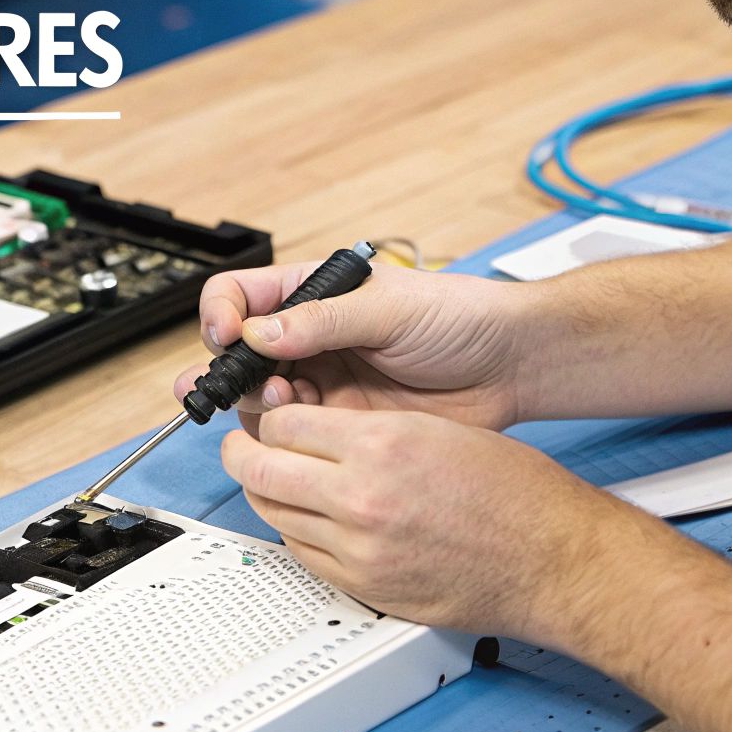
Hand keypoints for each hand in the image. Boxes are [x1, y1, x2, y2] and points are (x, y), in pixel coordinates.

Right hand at [173, 260, 534, 432]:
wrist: (510, 367)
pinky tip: (308, 428)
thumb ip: (320, 321)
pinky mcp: (340, 424)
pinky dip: (287, 436)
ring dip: (259, 404)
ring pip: (258, 399)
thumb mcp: (389, 308)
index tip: (228, 338)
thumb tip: (256, 334)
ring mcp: (323, 381)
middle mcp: (309, 338)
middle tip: (238, 387)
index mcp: (314, 294)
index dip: (222, 315)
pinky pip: (294, 435)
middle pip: (238, 354)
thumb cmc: (461, 318)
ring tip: (284, 400)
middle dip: (228, 371)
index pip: (239, 296)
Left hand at [220, 404, 688, 645]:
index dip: (270, 416)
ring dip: (266, 494)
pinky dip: (295, 532)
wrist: (554, 558)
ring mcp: (358, 548)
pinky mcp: (364, 586)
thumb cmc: (515, 492)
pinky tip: (308, 519)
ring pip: (273, 514)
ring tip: (273, 481)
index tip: (270, 415)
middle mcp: (361, 497)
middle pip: (259, 470)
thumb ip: (367, 430)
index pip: (282, 423)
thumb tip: (315, 430)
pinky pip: (301, 554)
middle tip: (243, 447)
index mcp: (380, 444)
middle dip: (243, 453)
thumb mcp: (435, 430)